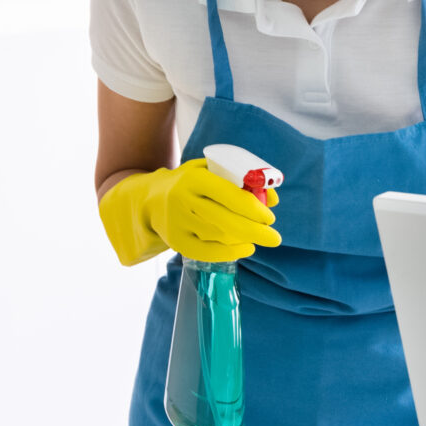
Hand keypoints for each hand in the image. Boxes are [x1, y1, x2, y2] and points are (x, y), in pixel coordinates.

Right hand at [99, 159, 282, 265]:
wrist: (150, 199)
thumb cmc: (191, 183)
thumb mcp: (211, 172)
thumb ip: (242, 180)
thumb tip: (272, 198)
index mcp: (194, 178)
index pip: (230, 194)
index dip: (254, 208)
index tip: (270, 217)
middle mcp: (183, 200)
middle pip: (226, 220)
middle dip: (255, 231)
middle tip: (275, 237)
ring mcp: (177, 223)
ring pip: (219, 236)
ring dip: (244, 240)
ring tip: (258, 238)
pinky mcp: (175, 241)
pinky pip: (207, 252)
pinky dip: (230, 253)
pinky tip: (245, 248)